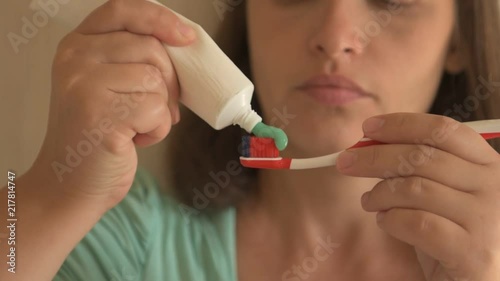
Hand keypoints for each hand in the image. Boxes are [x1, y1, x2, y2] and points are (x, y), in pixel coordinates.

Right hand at [31, 0, 195, 208]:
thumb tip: (183, 46)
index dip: (160, 18)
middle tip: (160, 107)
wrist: (71, 184)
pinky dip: (158, 129)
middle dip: (169, 82)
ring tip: (138, 126)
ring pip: (156, 79)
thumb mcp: (108, 85)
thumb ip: (131, 59)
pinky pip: (156, 109)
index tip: (186, 37)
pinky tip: (134, 139)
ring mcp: (84, 84)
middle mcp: (76, 58)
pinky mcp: (101, 113)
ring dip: (161, 109)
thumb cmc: (99, 135)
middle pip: (151, 48)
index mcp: (78, 45)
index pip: (123, 10)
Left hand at [336, 113, 499, 280]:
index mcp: (489, 165)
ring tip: (370, 202)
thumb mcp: (443, 193)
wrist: (478, 280)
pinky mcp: (473, 252)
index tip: (368, 128)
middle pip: (421, 156)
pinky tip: (387, 222)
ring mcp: (488, 220)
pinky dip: (391, 220)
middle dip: (374, 157)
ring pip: (414, 188)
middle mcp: (495, 187)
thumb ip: (419, 168)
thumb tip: (369, 144)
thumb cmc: (454, 232)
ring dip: (379, 194)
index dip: (402, 125)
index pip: (443, 130)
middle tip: (345, 162)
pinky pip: (416, 223)